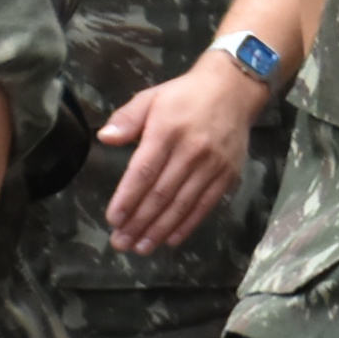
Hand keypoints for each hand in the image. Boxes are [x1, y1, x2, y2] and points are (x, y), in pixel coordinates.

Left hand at [94, 56, 266, 253]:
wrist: (234, 90)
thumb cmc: (185, 96)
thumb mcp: (151, 98)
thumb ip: (127, 118)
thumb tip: (104, 138)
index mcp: (167, 131)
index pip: (144, 172)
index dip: (128, 198)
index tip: (113, 219)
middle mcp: (191, 152)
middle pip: (162, 194)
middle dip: (139, 222)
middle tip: (121, 243)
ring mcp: (213, 166)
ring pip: (182, 204)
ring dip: (160, 229)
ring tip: (141, 247)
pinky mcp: (228, 175)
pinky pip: (205, 204)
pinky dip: (188, 224)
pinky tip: (171, 239)